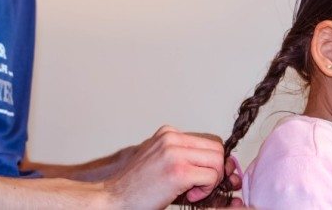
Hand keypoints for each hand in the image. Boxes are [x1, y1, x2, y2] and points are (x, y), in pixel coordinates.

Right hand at [102, 125, 227, 208]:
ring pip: (218, 161)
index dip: (211, 162)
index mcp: (168, 133)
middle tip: (199, 186)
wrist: (114, 199)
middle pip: (217, 149)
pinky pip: (211, 177)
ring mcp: (175, 153)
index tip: (202, 177)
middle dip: (215, 170)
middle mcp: (172, 138)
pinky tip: (188, 195)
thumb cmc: (136, 186)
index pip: (208, 141)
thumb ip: (183, 155)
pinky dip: (205, 190)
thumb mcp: (160, 159)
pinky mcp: (179, 171)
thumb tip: (216, 161)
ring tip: (192, 190)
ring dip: (211, 181)